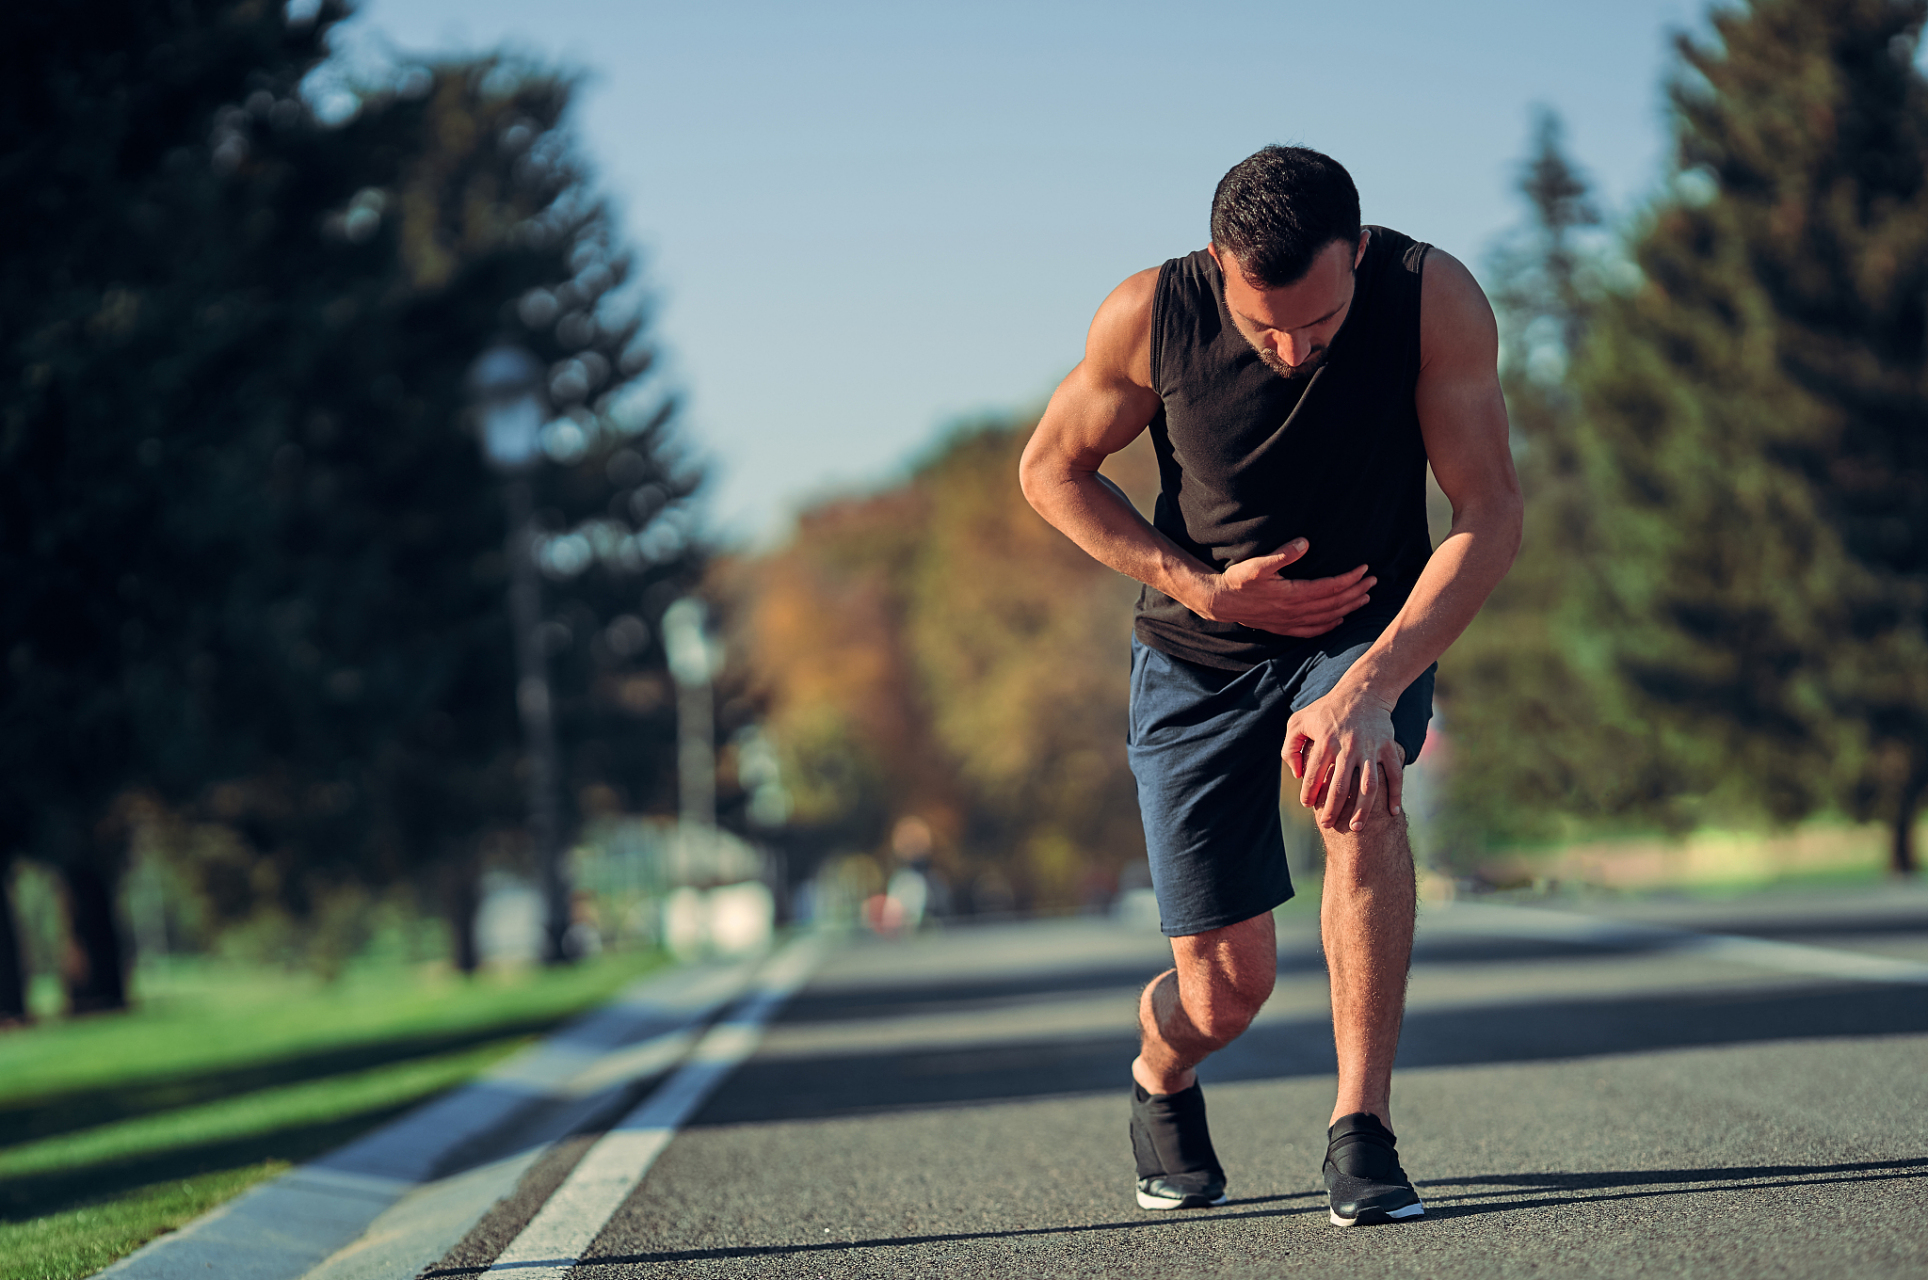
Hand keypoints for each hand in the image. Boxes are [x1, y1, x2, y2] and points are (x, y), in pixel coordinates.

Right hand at [1193, 540, 1373, 637]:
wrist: (1221, 602)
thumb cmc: (1238, 581)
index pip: (1330, 588)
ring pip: (1327, 617)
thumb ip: (1283, 554)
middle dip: (1356, 592)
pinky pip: (1312, 631)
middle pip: (1334, 603)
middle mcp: (1295, 611)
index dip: (1349, 579)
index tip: (1365, 570)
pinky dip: (1329, 626)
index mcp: (1293, 594)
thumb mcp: (1257, 564)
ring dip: (1348, 608)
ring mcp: (1290, 622)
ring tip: (1364, 599)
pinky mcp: (1283, 628)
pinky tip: (1339, 621)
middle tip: (1373, 583)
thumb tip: (1305, 543)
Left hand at [1283, 684, 1402, 830]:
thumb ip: (1290, 747)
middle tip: (1328, 825)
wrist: (1363, 692)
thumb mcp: (1299, 721)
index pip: (1313, 776)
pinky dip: (1396, 795)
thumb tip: (1296, 774)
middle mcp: (1348, 748)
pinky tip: (1393, 813)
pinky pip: (1394, 775)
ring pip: (1368, 786)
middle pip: (1339, 787)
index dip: (1309, 794)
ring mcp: (1370, 749)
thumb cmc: (1326, 709)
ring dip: (1363, 810)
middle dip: (1332, 810)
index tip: (1308, 805)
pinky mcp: (1388, 748)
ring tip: (1356, 828)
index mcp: (1325, 742)